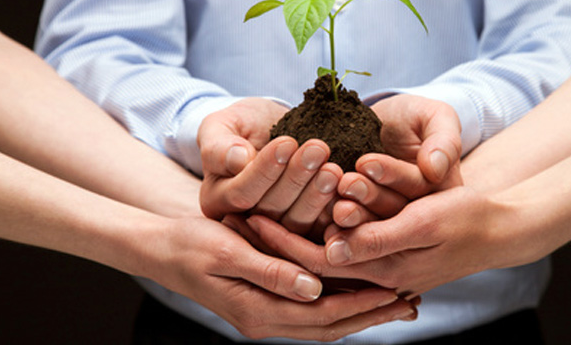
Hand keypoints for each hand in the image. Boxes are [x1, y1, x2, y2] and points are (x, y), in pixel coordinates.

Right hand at [143, 215, 418, 340]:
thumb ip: (270, 272)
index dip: (362, 305)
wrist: (160, 249)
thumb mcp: (228, 251)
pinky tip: (356, 289)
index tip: (398, 292)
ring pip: (323, 322)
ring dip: (360, 311)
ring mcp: (264, 315)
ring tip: (395, 299)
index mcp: (257, 312)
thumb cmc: (190, 244)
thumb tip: (314, 291)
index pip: (323, 316)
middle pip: (330, 326)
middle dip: (371, 314)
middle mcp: (264, 320)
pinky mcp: (264, 302)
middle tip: (411, 301)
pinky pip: (309, 311)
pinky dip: (338, 303)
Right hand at [198, 98, 339, 236]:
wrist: (271, 132)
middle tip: (318, 150)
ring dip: (318, 194)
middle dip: (297, 177)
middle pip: (272, 210)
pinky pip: (320, 229)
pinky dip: (335, 210)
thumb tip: (237, 160)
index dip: (265, 169)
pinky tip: (348, 189)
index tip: (287, 142)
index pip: (242, 192)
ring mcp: (277, 232)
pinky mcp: (305, 233)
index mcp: (218, 201)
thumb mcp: (222, 126)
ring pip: (298, 222)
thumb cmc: (242, 125)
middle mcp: (245, 224)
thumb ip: (220, 144)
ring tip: (334, 168)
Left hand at [245, 185, 538, 298]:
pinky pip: (346, 238)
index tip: (248, 220)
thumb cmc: (468, 218)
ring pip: (327, 247)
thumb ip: (379, 240)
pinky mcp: (388, 246)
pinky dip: (319, 226)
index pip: (319, 262)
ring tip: (257, 212)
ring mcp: (382, 261)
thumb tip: (333, 251)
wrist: (501, 224)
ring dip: (296, 231)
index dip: (282, 243)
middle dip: (279, 238)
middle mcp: (377, 271)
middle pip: (315, 258)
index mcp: (383, 271)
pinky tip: (298, 212)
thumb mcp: (425, 223)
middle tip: (239, 218)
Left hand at [332, 94, 462, 227]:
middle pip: (393, 209)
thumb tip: (435, 168)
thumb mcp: (437, 118)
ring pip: (372, 222)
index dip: (392, 174)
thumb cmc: (416, 116)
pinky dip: (335, 222)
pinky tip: (320, 214)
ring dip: (351, 213)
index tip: (366, 161)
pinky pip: (352, 226)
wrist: (387, 124)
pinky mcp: (365, 220)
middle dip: (367, 195)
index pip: (419, 186)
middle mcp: (418, 212)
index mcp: (442, 192)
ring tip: (332, 202)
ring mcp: (390, 219)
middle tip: (344, 183)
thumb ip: (444, 140)